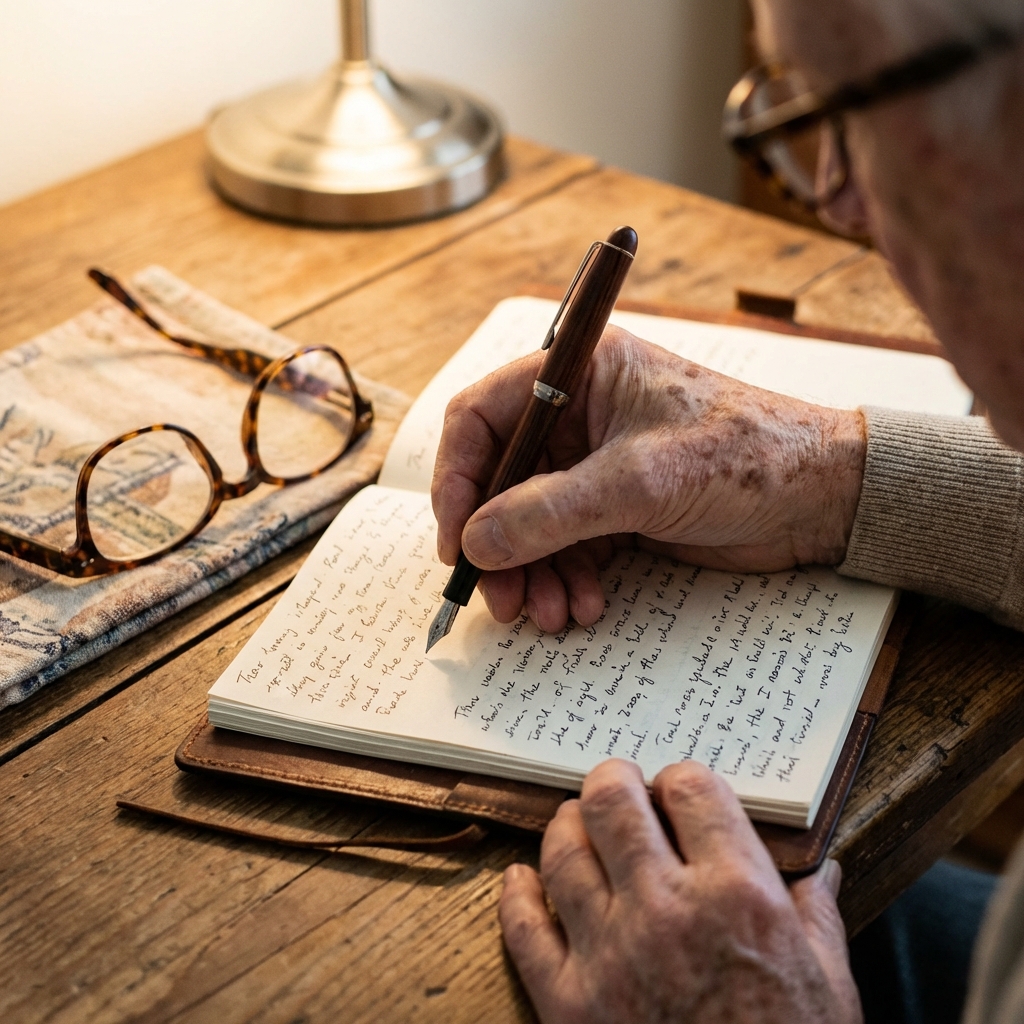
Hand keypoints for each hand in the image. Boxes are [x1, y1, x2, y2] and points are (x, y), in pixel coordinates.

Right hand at [431, 327, 865, 630]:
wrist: (824, 498)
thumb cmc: (747, 455)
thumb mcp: (640, 481)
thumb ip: (551, 511)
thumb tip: (475, 542)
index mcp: (579, 373)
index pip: (483, 418)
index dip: (458, 479)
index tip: (456, 539)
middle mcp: (579, 415)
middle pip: (501, 480)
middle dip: (496, 544)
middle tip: (499, 597)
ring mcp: (596, 465)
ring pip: (529, 523)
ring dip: (530, 572)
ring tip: (547, 613)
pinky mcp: (617, 508)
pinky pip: (566, 546)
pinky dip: (565, 579)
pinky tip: (582, 605)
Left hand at [499, 759, 861, 1023]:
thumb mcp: (830, 986)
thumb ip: (817, 917)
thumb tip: (821, 872)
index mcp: (738, 895)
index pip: (691, 790)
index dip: (682, 778)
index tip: (679, 789)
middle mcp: (667, 910)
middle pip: (612, 802)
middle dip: (613, 780)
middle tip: (618, 785)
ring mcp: (610, 955)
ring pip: (562, 853)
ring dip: (566, 826)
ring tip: (575, 822)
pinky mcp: (569, 1004)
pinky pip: (524, 930)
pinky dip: (517, 895)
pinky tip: (521, 878)